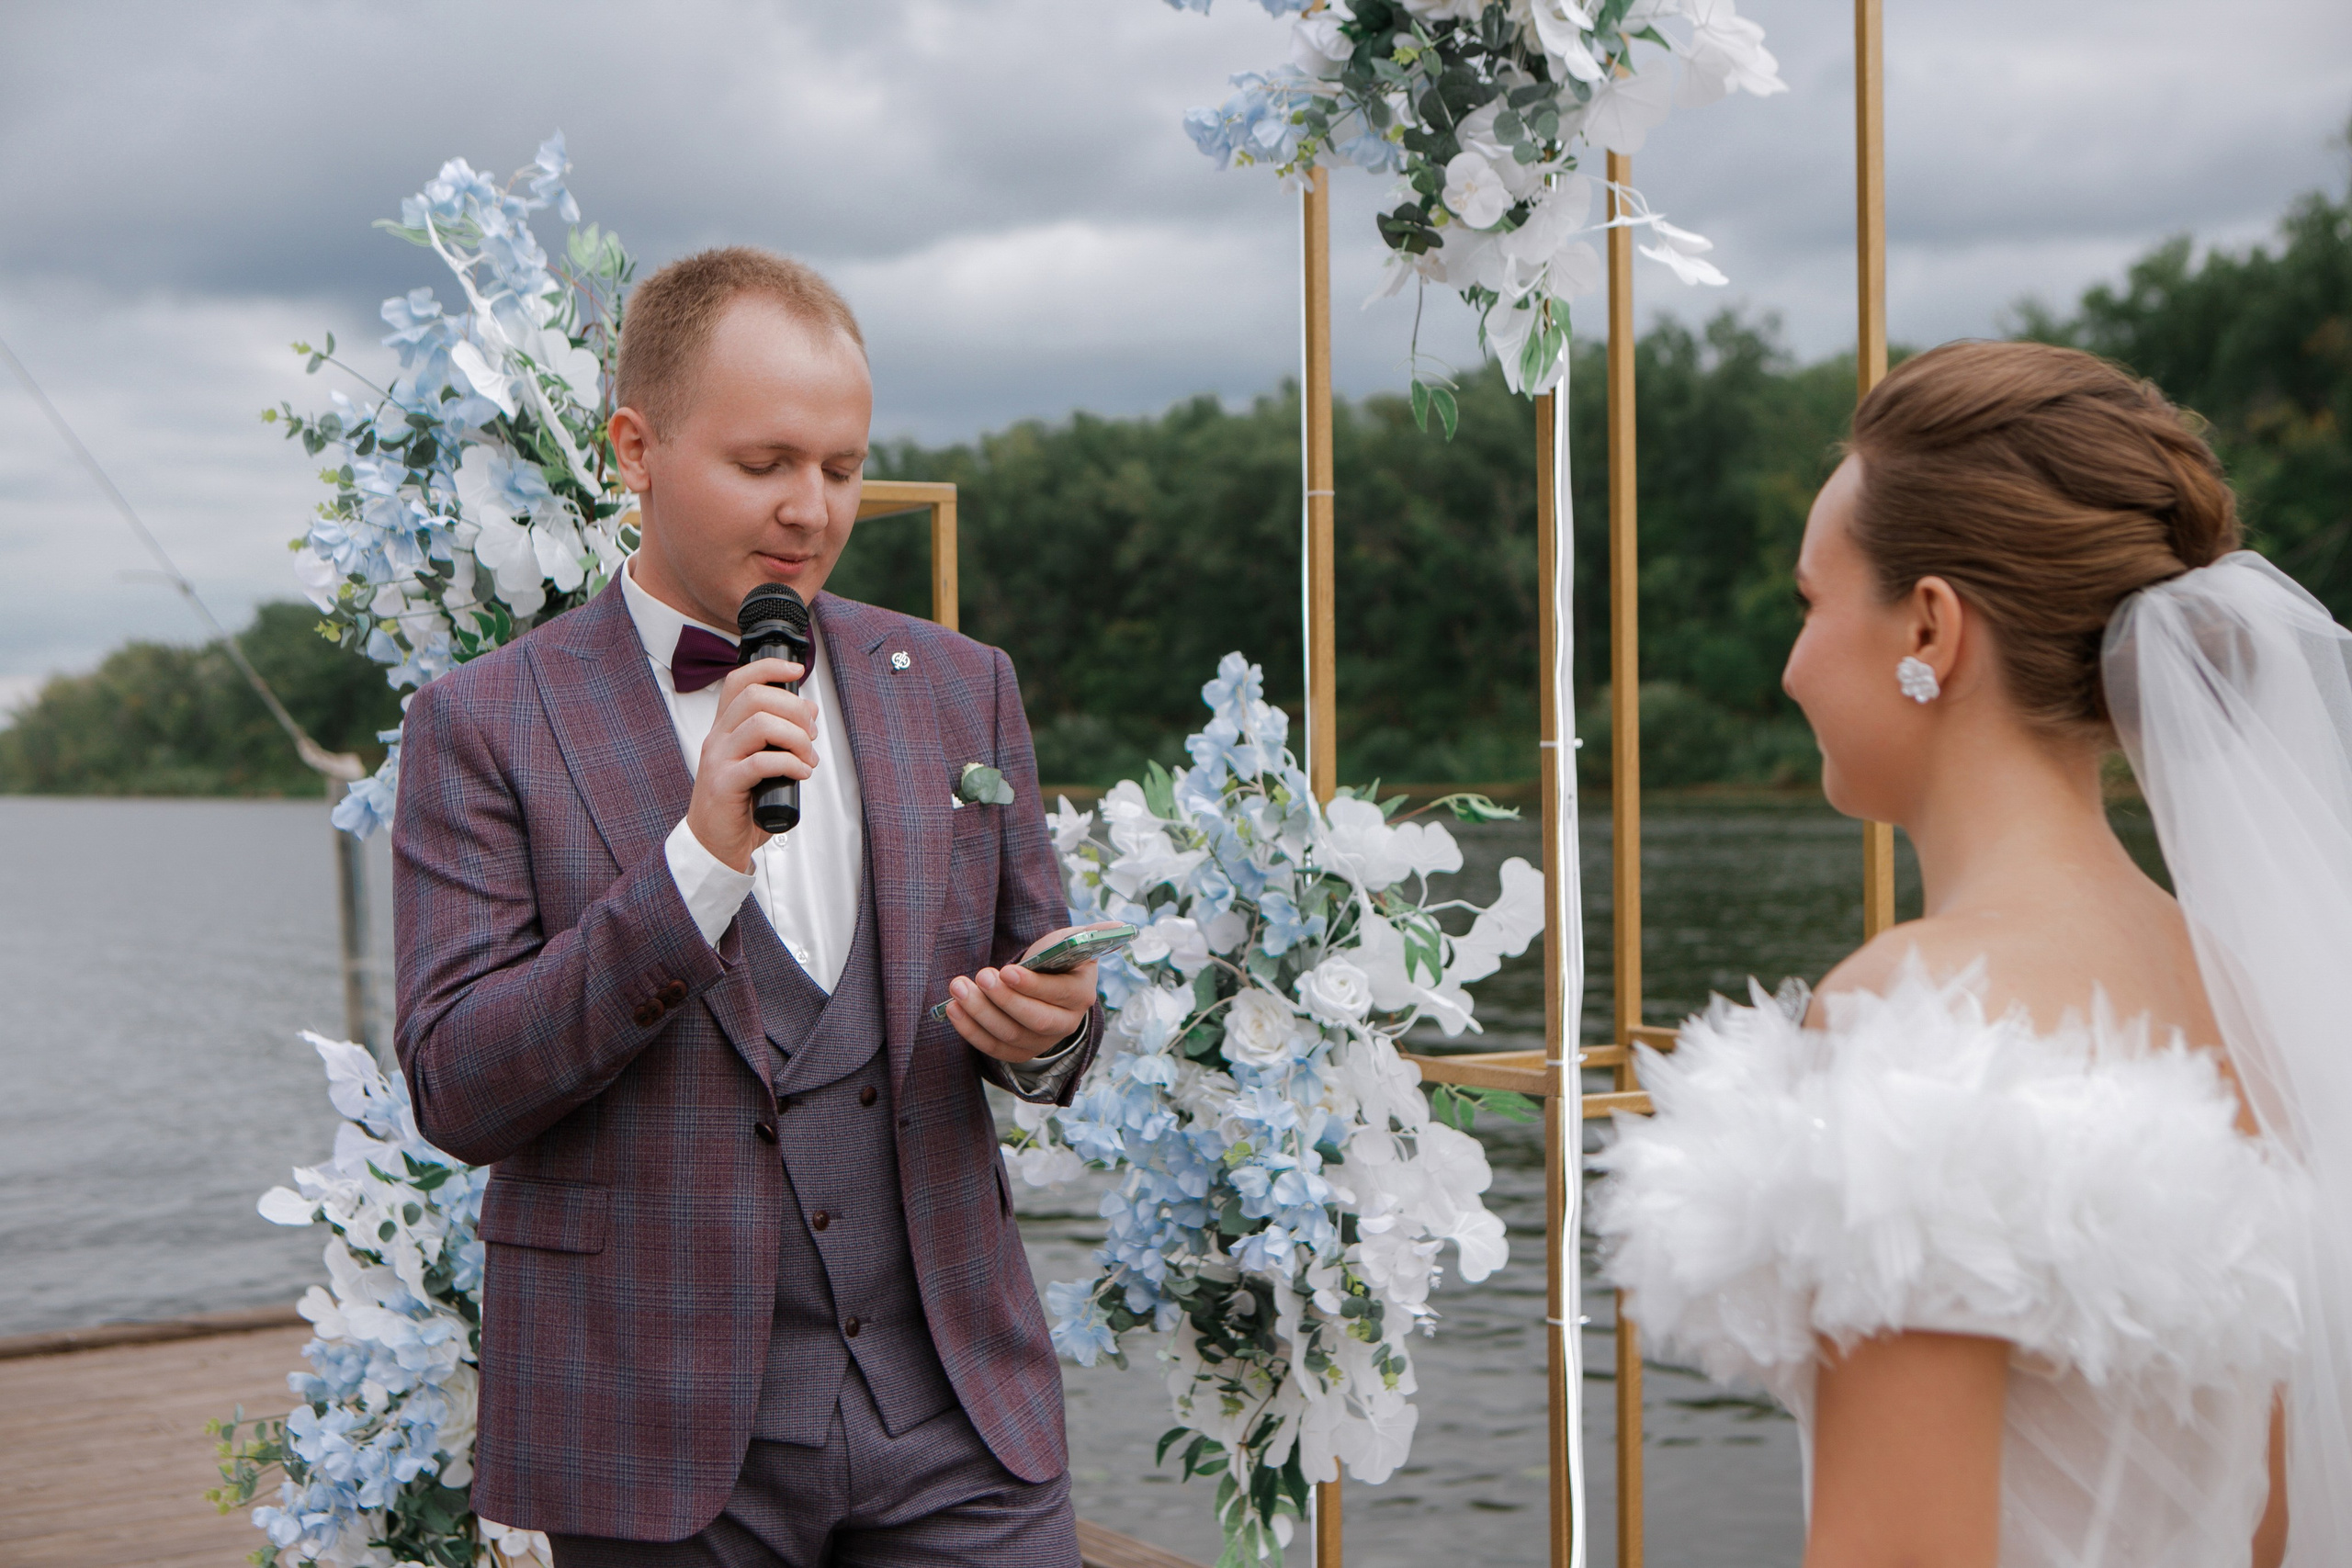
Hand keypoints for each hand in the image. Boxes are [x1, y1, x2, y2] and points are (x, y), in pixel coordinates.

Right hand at [686, 657, 815, 872]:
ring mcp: (719, 759)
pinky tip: (801, 773)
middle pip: (756, 697)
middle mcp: (718, 738)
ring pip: (760, 724)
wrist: (714, 844)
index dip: (769, 668)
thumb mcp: (761, 763)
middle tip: (810, 733)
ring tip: (807, 757)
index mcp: (725, 728)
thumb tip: (808, 714)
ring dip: (796, 737)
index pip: (740, 682)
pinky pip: (762, 761)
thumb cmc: (739, 805)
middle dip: (794, 709)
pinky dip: (790, 763)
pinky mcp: (724, 784)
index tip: (797, 671)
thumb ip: (779, 739)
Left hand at [942, 925, 1100, 1063]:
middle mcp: (1065, 1024)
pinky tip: (954, 1009)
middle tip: (979, 977)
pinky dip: (970, 1030)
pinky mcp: (1018, 1051)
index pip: (1058, 996)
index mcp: (1081, 995)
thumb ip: (1093, 933)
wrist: (1046, 983)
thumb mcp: (1074, 940)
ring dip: (979, 1013)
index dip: (1032, 986)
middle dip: (1003, 1000)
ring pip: (1009, 1036)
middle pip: (1034, 1021)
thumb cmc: (1058, 957)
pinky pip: (992, 1048)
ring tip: (958, 987)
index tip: (1005, 970)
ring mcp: (1041, 1042)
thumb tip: (1120, 926)